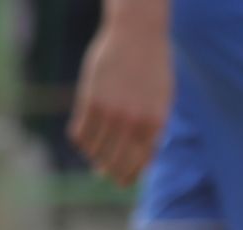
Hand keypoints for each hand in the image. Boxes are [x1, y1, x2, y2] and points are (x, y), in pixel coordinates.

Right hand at [68, 17, 171, 186]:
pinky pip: (80, 134)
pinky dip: (80, 140)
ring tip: (95, 150)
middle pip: (114, 163)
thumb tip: (139, 165)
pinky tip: (84, 136)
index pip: (138, 164)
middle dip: (109, 173)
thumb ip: (152, 131)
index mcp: (154, 123)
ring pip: (94, 151)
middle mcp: (132, 122)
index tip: (121, 182)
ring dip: (93, 154)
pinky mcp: (91, 101)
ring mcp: (110, 112)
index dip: (128, 176)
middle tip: (103, 174)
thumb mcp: (162, 100)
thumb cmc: (152, 67)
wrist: (137, 34)